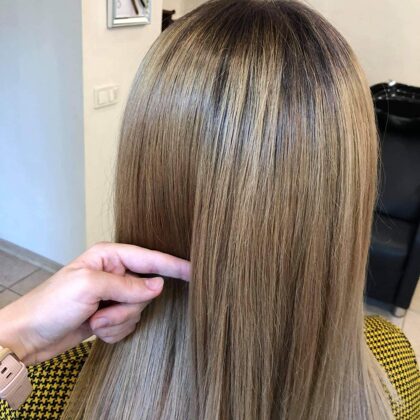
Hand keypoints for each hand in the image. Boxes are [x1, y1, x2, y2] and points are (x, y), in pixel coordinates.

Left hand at [0, 242, 189, 364]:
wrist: (29, 335)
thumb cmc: (51, 303)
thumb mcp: (89, 287)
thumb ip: (128, 285)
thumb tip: (158, 285)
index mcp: (109, 256)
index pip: (150, 259)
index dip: (173, 265)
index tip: (194, 270)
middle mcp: (114, 273)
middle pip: (145, 290)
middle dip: (126, 307)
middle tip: (101, 311)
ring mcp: (113, 295)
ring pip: (138, 310)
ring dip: (116, 321)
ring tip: (93, 320)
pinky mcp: (111, 314)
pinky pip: (128, 324)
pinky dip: (112, 331)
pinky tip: (94, 327)